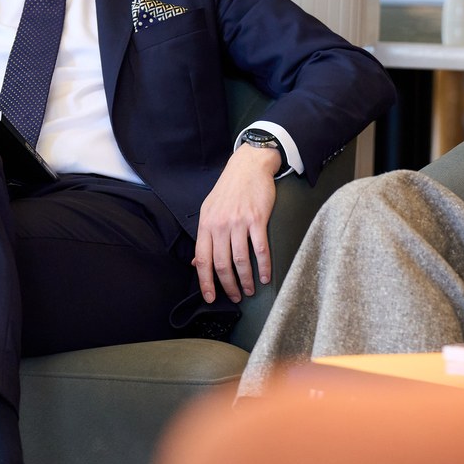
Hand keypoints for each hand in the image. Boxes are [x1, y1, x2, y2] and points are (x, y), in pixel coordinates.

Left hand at [193, 145, 278, 302]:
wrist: (248, 166)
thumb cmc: (229, 189)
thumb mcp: (209, 210)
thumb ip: (205, 237)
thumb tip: (198, 263)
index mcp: (206, 225)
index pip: (203, 260)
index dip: (206, 283)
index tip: (211, 298)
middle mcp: (220, 225)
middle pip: (222, 264)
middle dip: (229, 286)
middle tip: (236, 297)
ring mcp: (239, 222)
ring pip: (241, 260)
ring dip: (246, 280)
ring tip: (250, 290)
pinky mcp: (257, 219)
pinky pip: (260, 249)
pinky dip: (263, 266)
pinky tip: (265, 276)